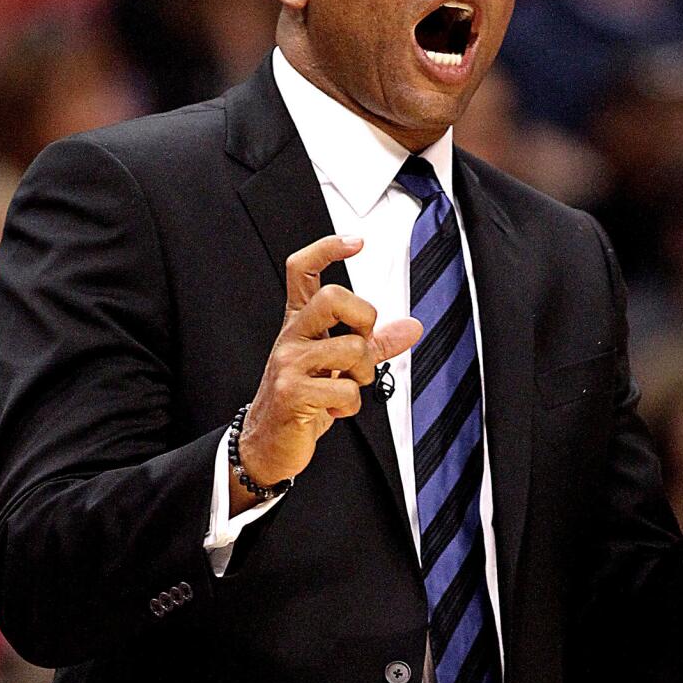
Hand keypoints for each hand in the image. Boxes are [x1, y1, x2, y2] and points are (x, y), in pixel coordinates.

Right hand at [237, 235, 422, 496]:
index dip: (328, 248)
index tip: (357, 241)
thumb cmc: (304, 396)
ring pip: (351, 348)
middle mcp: (291, 336)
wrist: (269, 441)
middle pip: (333, 297)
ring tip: (347, 386)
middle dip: (363, 319)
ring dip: (364, 373)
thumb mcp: (339, 365)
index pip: (303, 270)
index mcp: (299, 321)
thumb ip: (376, 344)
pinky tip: (334, 408)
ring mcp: (288, 363)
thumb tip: (413, 326)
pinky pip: (346, 390)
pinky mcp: (291, 393)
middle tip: (360, 344)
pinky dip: (351, 405)